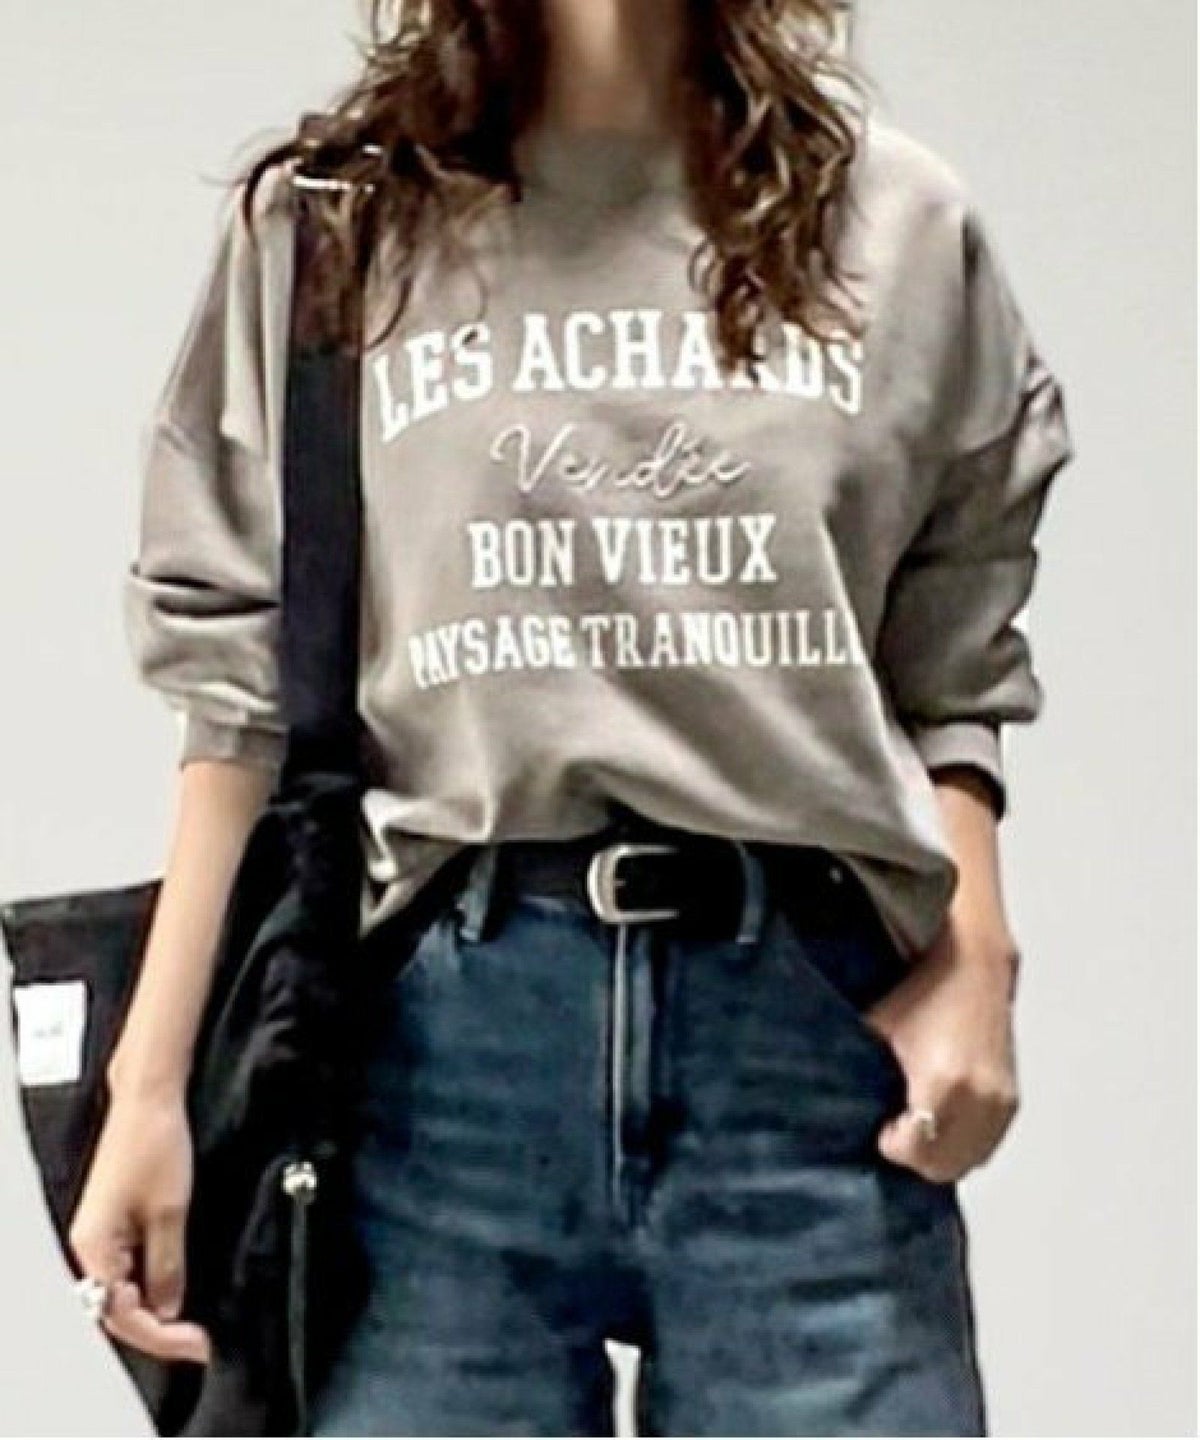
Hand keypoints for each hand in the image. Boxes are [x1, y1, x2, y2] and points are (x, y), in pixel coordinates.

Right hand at [67, 1087, 211, 1364]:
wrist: (150, 1100)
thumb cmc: (155, 1142)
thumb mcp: (170, 1212)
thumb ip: (166, 1266)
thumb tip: (165, 1310)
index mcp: (93, 1247)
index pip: (121, 1315)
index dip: (160, 1336)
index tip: (196, 1344)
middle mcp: (90, 1245)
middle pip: (118, 1308)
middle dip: (158, 1330)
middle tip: (198, 1341)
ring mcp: (103, 1234)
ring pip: (124, 1290)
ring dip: (156, 1310)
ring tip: (192, 1323)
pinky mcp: (117, 1222)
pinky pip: (130, 1268)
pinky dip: (153, 1284)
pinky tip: (177, 1290)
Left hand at [863, 919, 1020, 1182]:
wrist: (974, 966)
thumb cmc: (922, 991)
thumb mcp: (878, 1027)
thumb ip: (861, 1068)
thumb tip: (836, 1101)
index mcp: (943, 1081)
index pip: (917, 1148)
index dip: (893, 1146)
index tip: (881, 1129)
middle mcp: (978, 1097)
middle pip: (944, 1165)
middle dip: (915, 1156)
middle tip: (896, 1130)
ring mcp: (1000, 1100)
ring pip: (969, 1161)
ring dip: (940, 1154)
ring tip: (918, 1124)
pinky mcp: (1012, 1098)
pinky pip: (987, 1146)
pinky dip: (964, 1146)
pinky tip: (942, 1122)